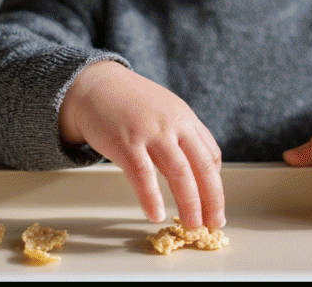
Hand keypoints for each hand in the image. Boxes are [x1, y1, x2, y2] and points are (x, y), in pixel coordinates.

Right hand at [59, 60, 224, 229]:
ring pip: (179, 173)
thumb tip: (200, 167)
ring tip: (192, 224)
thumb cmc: (131, 103)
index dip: (216, 184)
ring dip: (189, 203)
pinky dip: (151, 198)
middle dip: (212, 199)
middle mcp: (174, 125)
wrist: (95, 85)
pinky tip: (155, 215)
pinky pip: (143, 175)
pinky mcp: (125, 143)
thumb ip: (182, 135)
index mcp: (185, 119)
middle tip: (214, 223)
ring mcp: (151, 133)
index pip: (211, 155)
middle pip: (202, 167)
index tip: (216, 205)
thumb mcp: (165, 111)